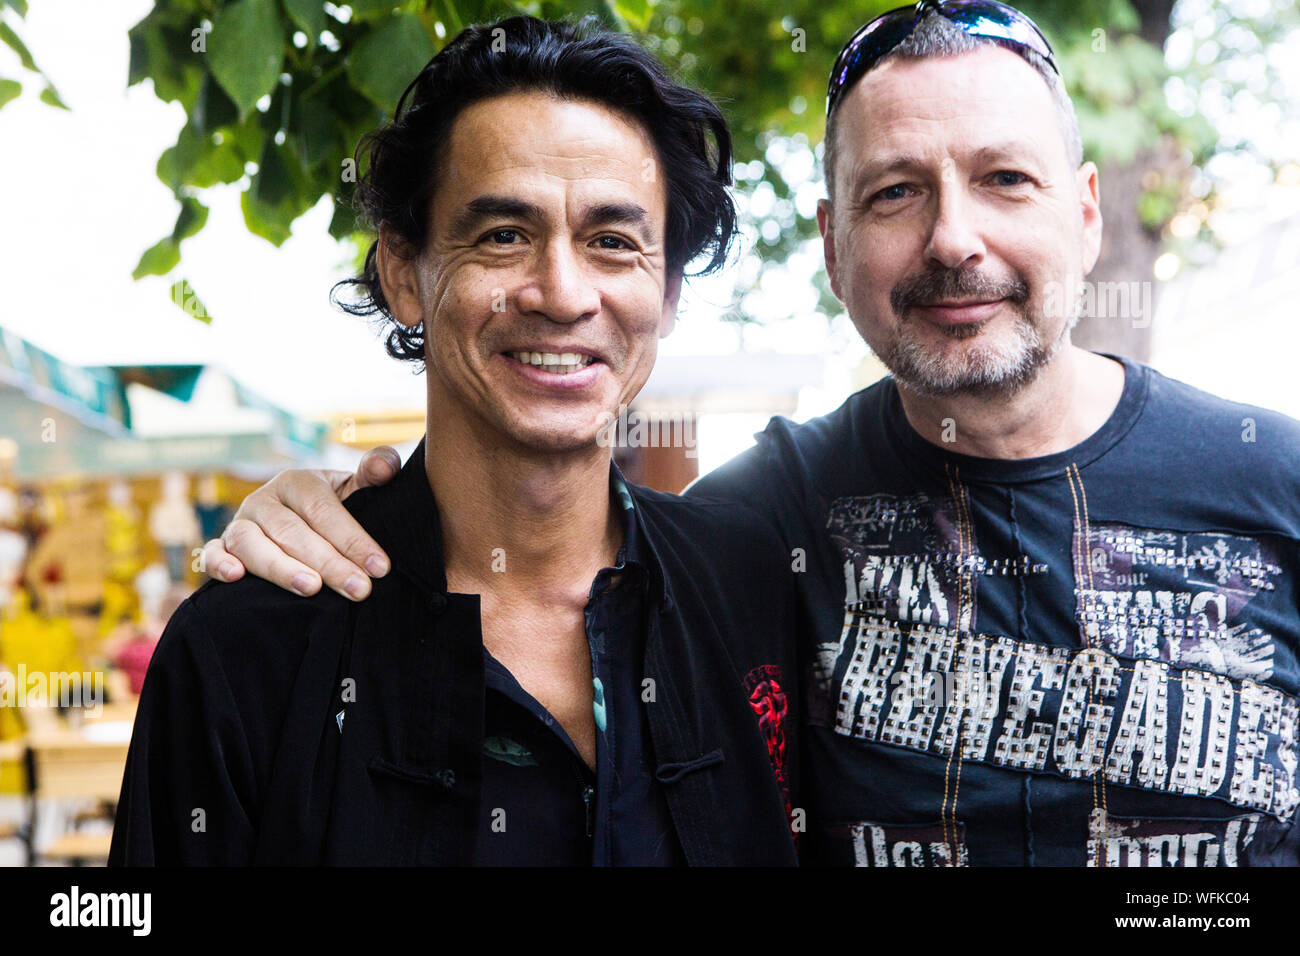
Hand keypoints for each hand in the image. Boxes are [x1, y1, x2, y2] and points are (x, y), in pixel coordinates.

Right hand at [201, 446, 400, 600]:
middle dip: (328, 563)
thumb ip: (374, 472)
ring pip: (252, 544)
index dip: (352, 538)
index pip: (324, 510)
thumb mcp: (355, 489)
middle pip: (292, 532)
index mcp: (297, 482)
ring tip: (310, 588)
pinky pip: (211, 554)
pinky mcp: (222, 547)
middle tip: (358, 589)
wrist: (300, 524)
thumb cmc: (334, 509)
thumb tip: (386, 466)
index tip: (380, 568)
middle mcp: (264, 500)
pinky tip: (235, 577)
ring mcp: (240, 524)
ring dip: (280, 567)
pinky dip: (218, 563)